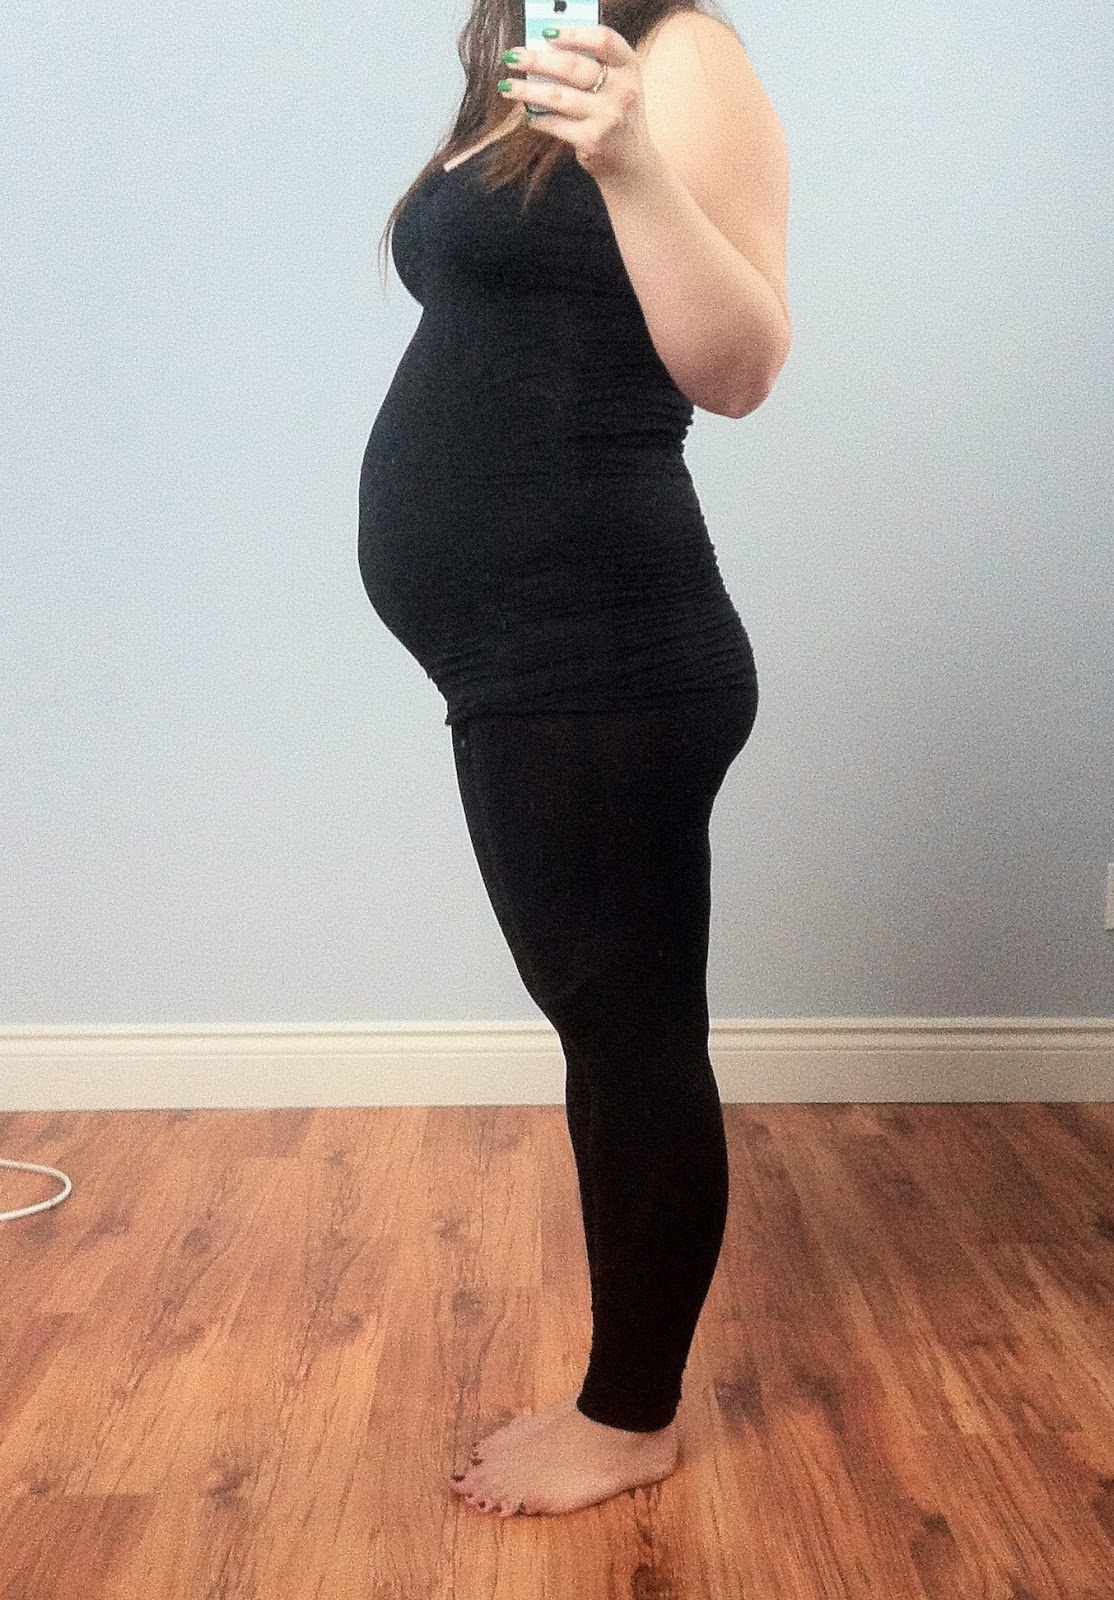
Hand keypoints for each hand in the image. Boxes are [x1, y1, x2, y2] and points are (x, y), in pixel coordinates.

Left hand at [498, 25, 654, 185]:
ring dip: (527, 90)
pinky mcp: (592, 140)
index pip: (603, 39)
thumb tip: (546, 50)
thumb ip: (593, 65)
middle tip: (513, 56)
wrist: (632, 163)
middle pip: (572, 66)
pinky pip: (556, 124)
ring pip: (557, 96)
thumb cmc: (617, 117)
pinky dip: (537, 119)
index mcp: (629, 67)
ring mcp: (607, 117)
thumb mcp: (616, 85)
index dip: (573, 33)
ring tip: (507, 86)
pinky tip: (528, 115)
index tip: (545, 34)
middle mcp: (622, 91)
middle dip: (536, 60)